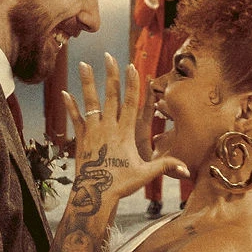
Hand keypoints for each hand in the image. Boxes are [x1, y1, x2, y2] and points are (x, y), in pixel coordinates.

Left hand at [60, 55, 186, 202]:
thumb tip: (186, 169)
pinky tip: (64, 93)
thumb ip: (165, 166)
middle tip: (109, 56)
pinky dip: (70, 106)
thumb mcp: (145, 174)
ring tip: (83, 64)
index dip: (132, 84)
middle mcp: (108, 128)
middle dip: (111, 75)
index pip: (131, 103)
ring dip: (87, 82)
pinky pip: (75, 119)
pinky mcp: (81, 139)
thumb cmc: (120, 184)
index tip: (132, 67)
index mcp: (125, 133)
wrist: (94, 194)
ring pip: (90, 102)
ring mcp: (93, 132)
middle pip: (111, 96)